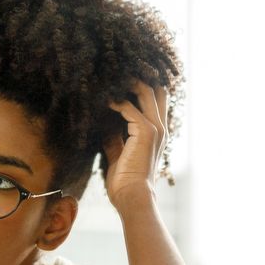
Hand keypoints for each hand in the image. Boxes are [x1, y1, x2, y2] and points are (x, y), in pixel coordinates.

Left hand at [102, 81, 167, 209]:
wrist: (132, 196)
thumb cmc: (124, 180)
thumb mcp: (118, 154)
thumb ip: (114, 138)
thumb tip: (104, 125)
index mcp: (156, 132)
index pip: (157, 99)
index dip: (145, 84)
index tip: (124, 75)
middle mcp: (160, 127)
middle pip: (156, 89)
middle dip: (139, 76)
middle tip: (118, 68)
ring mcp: (155, 128)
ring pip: (147, 92)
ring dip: (128, 82)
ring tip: (110, 75)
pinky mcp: (146, 131)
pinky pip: (129, 108)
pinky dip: (116, 101)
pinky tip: (104, 99)